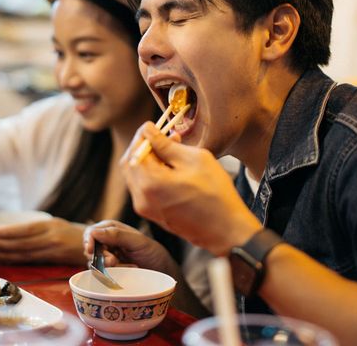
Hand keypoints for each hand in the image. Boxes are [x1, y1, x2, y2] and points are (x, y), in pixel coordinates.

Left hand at [0, 217, 86, 264]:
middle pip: (23, 243)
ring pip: (25, 254)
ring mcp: (53, 250)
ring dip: (6, 254)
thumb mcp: (56, 224)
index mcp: (51, 225)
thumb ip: (38, 228)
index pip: (26, 229)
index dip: (9, 232)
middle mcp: (52, 237)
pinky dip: (16, 260)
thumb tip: (12, 231)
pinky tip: (5, 259)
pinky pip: (31, 261)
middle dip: (2, 244)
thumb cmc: (72, 233)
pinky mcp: (54, 260)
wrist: (96, 244)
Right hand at [83, 220, 178, 277]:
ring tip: (129, 266)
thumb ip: (117, 235)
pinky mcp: (108, 269)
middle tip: (114, 262)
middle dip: (101, 257)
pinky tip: (129, 270)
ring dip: (109, 267)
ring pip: (94, 263)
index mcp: (110, 228)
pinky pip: (102, 273)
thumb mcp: (137, 241)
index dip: (89, 241)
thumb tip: (94, 232)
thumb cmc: (151, 251)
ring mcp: (106, 256)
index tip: (90, 250)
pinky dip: (113, 274)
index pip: (91, 232)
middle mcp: (106, 241)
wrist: (161, 270)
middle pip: (89, 249)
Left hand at [120, 122, 262, 255]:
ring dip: (147, 161)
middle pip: (130, 164)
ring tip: (170, 152)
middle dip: (142, 147)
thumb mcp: (195, 160)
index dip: (143, 135)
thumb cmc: (216, 194)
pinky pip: (143, 189)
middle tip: (161, 137)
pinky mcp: (153, 214)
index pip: (136, 150)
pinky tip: (170, 169)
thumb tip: (149, 131)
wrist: (226, 230)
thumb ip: (167, 144)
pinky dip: (151, 175)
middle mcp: (142, 198)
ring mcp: (146, 209)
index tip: (153, 126)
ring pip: (135, 176)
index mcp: (150, 183)